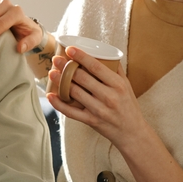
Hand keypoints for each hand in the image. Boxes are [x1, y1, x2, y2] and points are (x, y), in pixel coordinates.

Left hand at [46, 47, 182, 181]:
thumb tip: (105, 52)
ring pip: (75, 93)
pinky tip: (50, 95)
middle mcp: (109, 96)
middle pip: (82, 78)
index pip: (96, 66)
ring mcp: (99, 109)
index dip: (81, 56)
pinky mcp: (91, 121)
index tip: (70, 49)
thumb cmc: (128, 106)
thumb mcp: (127, 85)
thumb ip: (116, 70)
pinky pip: (71, 112)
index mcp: (118, 85)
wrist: (132, 132)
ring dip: (60, 82)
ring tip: (52, 73)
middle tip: (56, 59)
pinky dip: (59, 104)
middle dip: (66, 67)